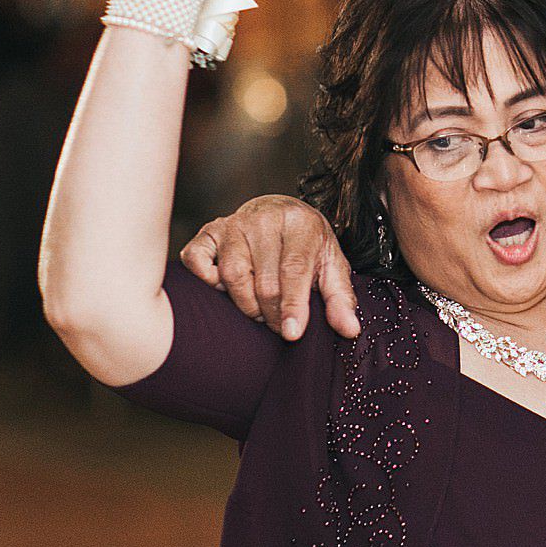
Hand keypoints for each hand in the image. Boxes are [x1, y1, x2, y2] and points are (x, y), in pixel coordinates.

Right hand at [181, 196, 360, 340]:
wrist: (283, 212)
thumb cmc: (309, 246)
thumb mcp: (332, 265)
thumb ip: (341, 298)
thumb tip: (350, 330)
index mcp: (300, 224)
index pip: (294, 270)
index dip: (292, 305)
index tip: (291, 334)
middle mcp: (264, 219)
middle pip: (262, 279)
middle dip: (270, 313)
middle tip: (277, 325)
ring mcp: (233, 223)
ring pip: (230, 275)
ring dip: (244, 303)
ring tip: (258, 311)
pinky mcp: (209, 231)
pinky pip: (196, 261)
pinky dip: (207, 281)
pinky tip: (226, 289)